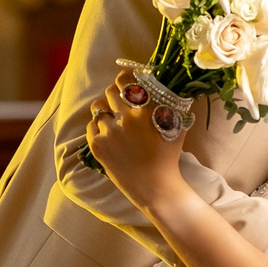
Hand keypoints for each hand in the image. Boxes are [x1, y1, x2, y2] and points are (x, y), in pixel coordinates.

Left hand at [86, 68, 186, 210]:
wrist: (155, 187)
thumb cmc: (168, 157)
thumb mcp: (177, 126)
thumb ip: (173, 103)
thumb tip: (169, 85)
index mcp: (146, 109)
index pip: (126, 80)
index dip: (123, 78)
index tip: (125, 82)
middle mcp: (127, 117)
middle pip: (110, 91)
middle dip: (114, 95)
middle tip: (120, 104)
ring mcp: (110, 131)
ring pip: (98, 108)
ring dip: (104, 111)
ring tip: (112, 120)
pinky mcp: (98, 145)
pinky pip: (90, 126)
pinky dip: (97, 128)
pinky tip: (108, 136)